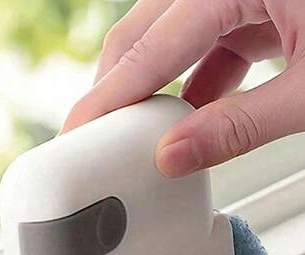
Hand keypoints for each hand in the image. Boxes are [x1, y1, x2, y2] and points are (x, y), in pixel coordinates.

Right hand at [62, 0, 304, 176]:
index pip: (150, 47)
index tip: (76, 131)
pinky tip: (192, 113)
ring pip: (173, 37)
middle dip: (119, 85)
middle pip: (146, 31)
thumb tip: (175, 157)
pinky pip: (207, 41)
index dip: (108, 96)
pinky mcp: (258, 4)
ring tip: (142, 132)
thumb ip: (240, 126)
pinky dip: (195, 80)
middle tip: (99, 135)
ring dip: (156, 85)